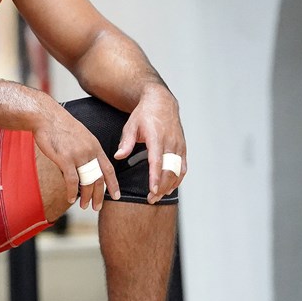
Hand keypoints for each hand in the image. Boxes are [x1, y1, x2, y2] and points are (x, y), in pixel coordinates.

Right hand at [33, 101, 119, 211]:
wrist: (46, 116)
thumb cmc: (59, 125)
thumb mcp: (79, 135)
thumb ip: (85, 149)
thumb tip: (85, 164)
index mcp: (94, 146)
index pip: (109, 169)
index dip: (113, 184)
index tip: (116, 195)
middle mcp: (89, 152)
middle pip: (99, 178)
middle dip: (99, 196)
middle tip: (97, 207)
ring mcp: (78, 155)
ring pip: (87, 182)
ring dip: (86, 197)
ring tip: (84, 206)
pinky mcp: (65, 159)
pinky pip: (71, 180)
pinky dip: (71, 192)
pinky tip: (70, 198)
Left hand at [114, 87, 185, 202]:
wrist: (161, 101)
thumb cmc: (144, 114)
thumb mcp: (131, 125)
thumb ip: (126, 142)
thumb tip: (118, 156)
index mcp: (157, 137)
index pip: (157, 161)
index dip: (156, 177)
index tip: (153, 190)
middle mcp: (170, 142)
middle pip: (169, 170)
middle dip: (162, 186)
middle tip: (151, 199)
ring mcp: (178, 145)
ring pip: (178, 170)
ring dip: (170, 185)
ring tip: (159, 196)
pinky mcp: (182, 147)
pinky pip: (183, 166)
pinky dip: (178, 178)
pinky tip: (171, 187)